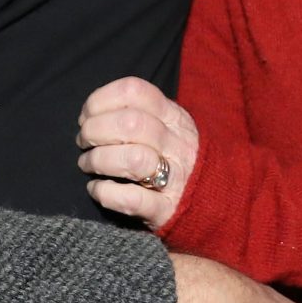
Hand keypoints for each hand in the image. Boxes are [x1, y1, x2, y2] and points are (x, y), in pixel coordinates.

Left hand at [78, 76, 199, 229]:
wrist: (217, 204)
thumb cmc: (176, 161)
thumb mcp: (169, 128)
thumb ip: (138, 115)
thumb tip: (91, 114)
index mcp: (175, 118)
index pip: (135, 92)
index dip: (100, 100)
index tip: (86, 116)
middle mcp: (178, 144)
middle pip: (131, 123)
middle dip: (95, 131)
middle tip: (84, 143)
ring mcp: (176, 179)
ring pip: (133, 160)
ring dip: (99, 161)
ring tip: (88, 165)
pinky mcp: (166, 210)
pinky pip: (132, 200)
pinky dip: (106, 193)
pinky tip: (96, 189)